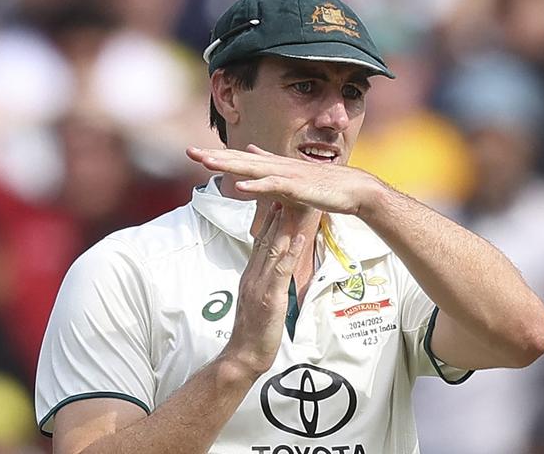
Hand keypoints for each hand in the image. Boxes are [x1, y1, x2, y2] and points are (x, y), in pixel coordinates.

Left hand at [186, 145, 377, 215]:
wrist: (353, 189)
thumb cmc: (324, 184)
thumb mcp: (292, 174)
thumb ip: (271, 164)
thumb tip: (251, 150)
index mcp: (275, 166)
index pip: (242, 160)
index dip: (219, 156)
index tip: (195, 154)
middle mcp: (278, 167)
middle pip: (241, 161)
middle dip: (215, 156)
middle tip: (190, 152)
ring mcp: (287, 176)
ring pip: (253, 169)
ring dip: (230, 165)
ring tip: (207, 162)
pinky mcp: (298, 188)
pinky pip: (274, 186)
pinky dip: (257, 186)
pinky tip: (241, 186)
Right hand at [223, 203, 304, 377]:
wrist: (242, 356)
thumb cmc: (252, 332)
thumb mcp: (256, 302)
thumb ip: (263, 283)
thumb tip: (274, 271)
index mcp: (250, 275)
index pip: (260, 241)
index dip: (270, 219)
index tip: (279, 198)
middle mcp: (253, 274)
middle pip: (266, 238)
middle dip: (277, 213)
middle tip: (287, 188)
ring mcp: (259, 284)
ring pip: (273, 248)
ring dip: (285, 224)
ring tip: (295, 202)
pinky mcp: (269, 297)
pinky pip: (281, 270)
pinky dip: (291, 251)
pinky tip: (300, 236)